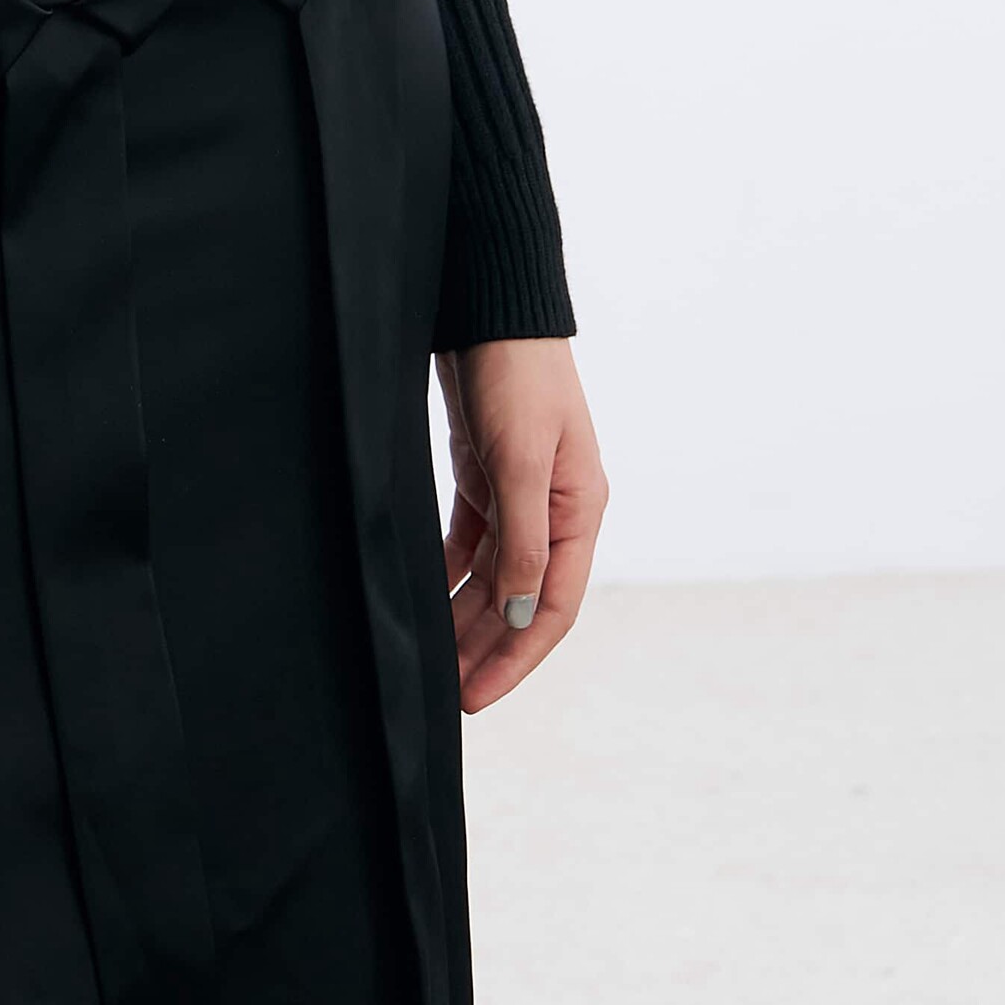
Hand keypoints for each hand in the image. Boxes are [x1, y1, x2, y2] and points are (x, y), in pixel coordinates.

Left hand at [436, 335, 606, 712]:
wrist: (491, 307)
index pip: (552, 606)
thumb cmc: (515, 375)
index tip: (476, 696)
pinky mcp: (487, 475)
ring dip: (466, 618)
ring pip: (492, 576)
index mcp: (578, 510)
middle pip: (521, 599)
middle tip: (445, 694)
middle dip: (486, 648)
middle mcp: (555, 510)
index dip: (516, 657)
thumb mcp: (521, 458)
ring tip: (432, 660)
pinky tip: (426, 599)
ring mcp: (521, 493)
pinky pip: (470, 544)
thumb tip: (524, 611)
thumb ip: (524, 538)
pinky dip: (450, 575)